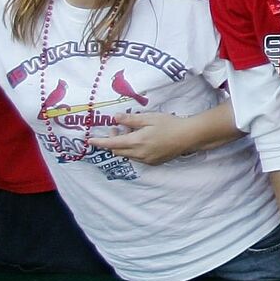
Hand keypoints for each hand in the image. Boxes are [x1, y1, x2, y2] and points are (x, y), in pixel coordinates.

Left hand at [87, 111, 202, 163]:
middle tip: (116, 129)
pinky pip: (136, 158)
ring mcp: (146, 160)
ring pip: (127, 155)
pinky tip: (140, 141)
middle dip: (112, 142)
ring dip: (122, 146)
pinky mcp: (153, 162)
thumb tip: (115, 118)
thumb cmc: (170, 124)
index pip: (112, 144)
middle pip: (117, 151)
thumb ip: (131, 119)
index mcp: (137, 142)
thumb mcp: (150, 118)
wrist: (189, 136)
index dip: (100, 142)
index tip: (90, 141)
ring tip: (129, 133)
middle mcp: (139, 154)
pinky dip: (132, 151)